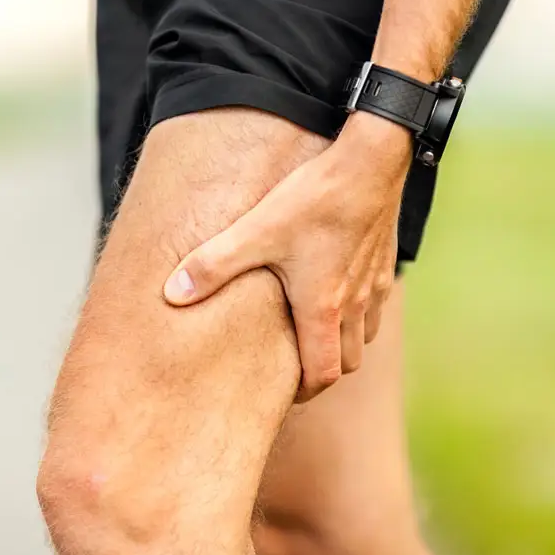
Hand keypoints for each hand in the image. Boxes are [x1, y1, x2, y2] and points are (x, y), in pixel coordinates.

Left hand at [162, 112, 411, 401]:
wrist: (371, 162)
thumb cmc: (314, 199)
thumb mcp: (255, 231)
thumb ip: (212, 265)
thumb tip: (171, 294)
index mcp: (323, 310)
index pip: (323, 375)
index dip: (304, 392)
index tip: (284, 393)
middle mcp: (354, 305)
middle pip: (348, 362)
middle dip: (323, 371)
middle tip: (295, 368)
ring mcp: (373, 285)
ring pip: (363, 334)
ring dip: (341, 342)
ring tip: (312, 332)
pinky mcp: (384, 262)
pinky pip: (375, 303)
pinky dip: (357, 311)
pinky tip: (335, 289)